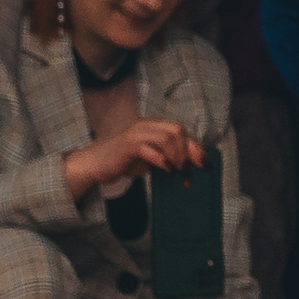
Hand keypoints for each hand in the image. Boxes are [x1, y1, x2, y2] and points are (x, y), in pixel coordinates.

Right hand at [63, 119, 200, 197]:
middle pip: (178, 130)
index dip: (196, 148)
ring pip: (168, 138)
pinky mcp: (128, 144)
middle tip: (190, 172)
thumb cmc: (124, 161)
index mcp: (153, 124)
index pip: (181, 131)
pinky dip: (164, 161)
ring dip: (178, 158)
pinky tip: (167, 171)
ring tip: (179, 173)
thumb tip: (194, 162)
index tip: (206, 166)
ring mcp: (136, 132)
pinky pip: (153, 149)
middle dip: (189, 152)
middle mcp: (145, 124)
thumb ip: (169, 153)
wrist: (93, 164)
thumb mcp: (151, 155)